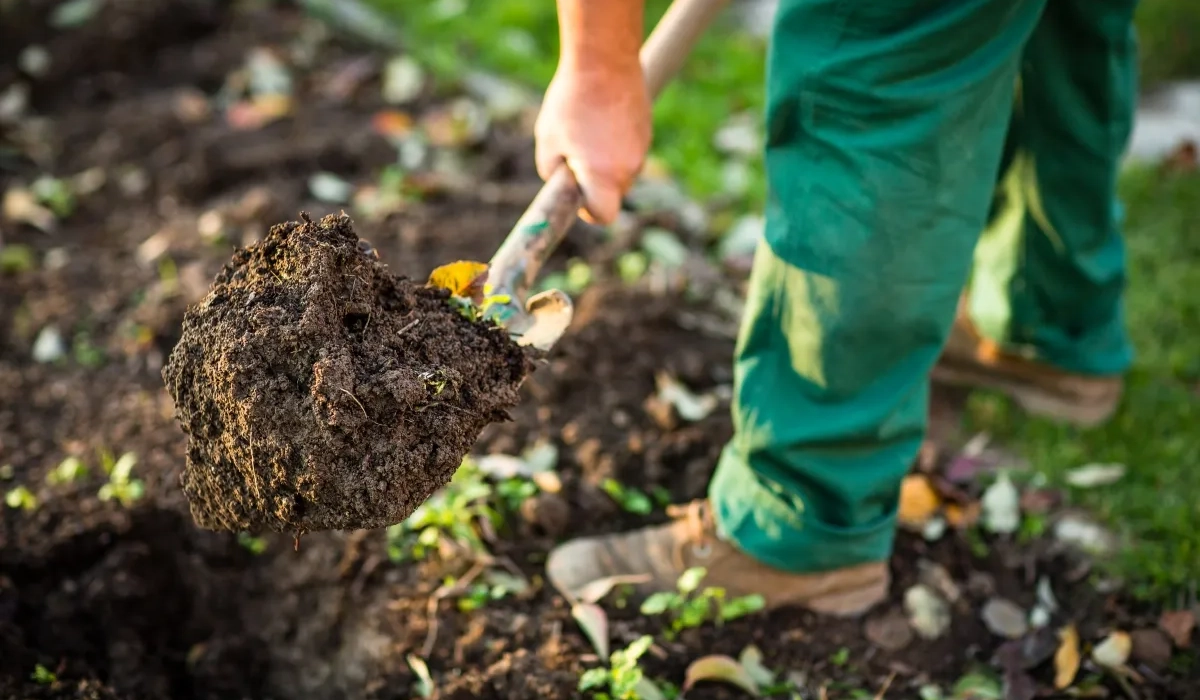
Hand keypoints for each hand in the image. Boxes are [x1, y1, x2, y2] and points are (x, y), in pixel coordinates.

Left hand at [535, 63, 651, 224]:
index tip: (577, 195)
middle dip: (594, 184)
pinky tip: (601, 118)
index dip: (589, 212)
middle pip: (613, 194)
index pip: (604, 216)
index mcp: (603, 176)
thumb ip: (553, 173)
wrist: (604, 60)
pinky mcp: (646, 132)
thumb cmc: (571, 101)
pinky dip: (615, 144)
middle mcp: (628, 168)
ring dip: (604, 162)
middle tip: (573, 155)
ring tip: (586, 129)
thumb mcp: (547, 141)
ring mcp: (642, 150)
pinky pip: (628, 151)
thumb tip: (563, 183)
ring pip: (621, 172)